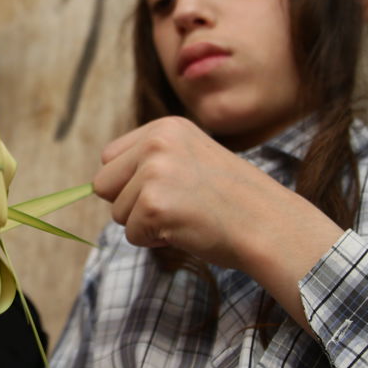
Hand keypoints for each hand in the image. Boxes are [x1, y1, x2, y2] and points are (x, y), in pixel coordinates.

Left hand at [93, 117, 341, 330]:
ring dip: (145, 224)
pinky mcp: (153, 205)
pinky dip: (155, 240)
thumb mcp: (190, 158)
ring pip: (117, 212)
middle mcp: (156, 142)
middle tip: (175, 206)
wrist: (269, 224)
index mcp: (165, 127)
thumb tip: (98, 184)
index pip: (109, 157)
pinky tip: (188, 229)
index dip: (130, 183)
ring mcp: (154, 172)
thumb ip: (151, 161)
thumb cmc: (231, 199)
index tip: (167, 189)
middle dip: (130, 204)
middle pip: (103, 184)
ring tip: (187, 216)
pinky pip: (131, 235)